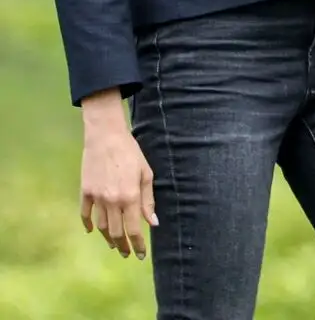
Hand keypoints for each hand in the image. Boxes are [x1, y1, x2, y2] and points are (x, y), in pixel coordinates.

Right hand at [80, 90, 157, 259]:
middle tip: (127, 254)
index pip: (134, 229)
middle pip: (116, 233)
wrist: (106, 135)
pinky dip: (88, 224)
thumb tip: (153, 223)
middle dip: (123, 246)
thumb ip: (148, 200)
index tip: (140, 255)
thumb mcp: (146, 173)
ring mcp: (97, 197)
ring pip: (101, 226)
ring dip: (108, 238)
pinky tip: (92, 231)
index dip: (137, 245)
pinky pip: (85, 214)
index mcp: (130, 197)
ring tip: (114, 244)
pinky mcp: (85, 191)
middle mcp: (112, 201)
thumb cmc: (130, 152)